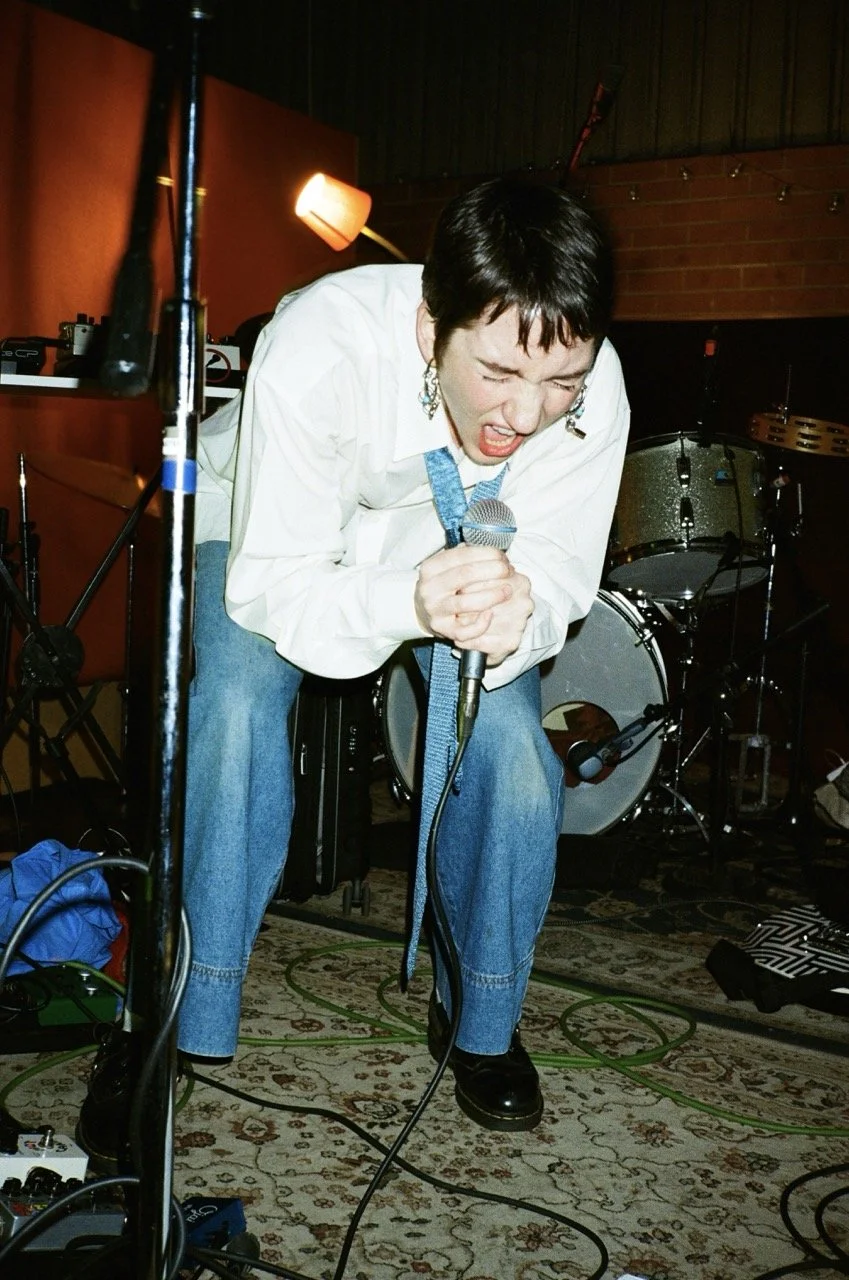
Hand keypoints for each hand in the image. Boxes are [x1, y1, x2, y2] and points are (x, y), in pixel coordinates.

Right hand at [414, 544, 531, 663]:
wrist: (421, 611)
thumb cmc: (443, 586)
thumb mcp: (446, 567)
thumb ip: (466, 556)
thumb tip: (496, 555)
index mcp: (431, 568)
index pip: (462, 555)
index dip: (487, 554)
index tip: (503, 557)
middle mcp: (429, 588)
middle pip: (465, 574)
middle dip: (493, 570)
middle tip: (509, 571)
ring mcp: (435, 611)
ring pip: (466, 603)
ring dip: (492, 595)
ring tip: (508, 591)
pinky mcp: (443, 631)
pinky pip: (464, 631)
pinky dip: (480, 624)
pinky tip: (491, 614)